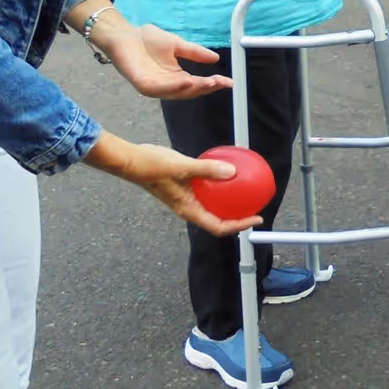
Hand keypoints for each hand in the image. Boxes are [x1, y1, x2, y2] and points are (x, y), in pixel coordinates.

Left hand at [105, 23, 233, 99]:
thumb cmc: (147, 40)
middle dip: (207, 87)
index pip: (197, 84)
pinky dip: (174, 86)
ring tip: (209, 83)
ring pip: (177, 92)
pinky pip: (160, 89)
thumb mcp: (177, 45)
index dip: (213, 84)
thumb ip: (195, 53)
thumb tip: (215, 59)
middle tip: (221, 82)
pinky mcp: (142, 85)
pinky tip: (186, 80)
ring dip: (193, 88)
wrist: (125, 34)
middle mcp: (167, 86)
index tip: (229, 81)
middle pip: (190, 91)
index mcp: (175, 78)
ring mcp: (155, 87)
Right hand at [117, 140, 262, 236]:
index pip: (218, 226)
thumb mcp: (183, 166)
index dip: (239, 225)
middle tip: (254, 206)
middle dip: (238, 216)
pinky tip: (226, 171)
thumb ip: (207, 169)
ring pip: (212, 205)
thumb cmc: (152, 166)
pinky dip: (218, 184)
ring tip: (245, 190)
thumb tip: (232, 171)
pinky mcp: (184, 187)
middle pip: (217, 219)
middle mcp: (188, 207)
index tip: (256, 219)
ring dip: (228, 201)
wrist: (132, 161)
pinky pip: (206, 190)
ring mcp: (185, 198)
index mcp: (188, 210)